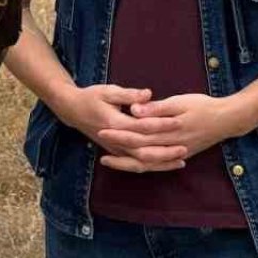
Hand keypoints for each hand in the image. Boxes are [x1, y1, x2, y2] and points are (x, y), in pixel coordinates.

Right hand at [51, 84, 170, 156]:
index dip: (161, 125)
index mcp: (114, 123)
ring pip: (140, 163)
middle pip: (143, 151)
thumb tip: (148, 94)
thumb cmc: (91, 97)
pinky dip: (151, 166)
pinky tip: (166, 164)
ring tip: (181, 160)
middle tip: (185, 147)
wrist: (72, 110)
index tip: (179, 121)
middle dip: (165, 151)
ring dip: (160, 163)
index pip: (142, 127)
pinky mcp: (116, 152)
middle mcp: (115, 141)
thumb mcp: (108, 90)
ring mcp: (115, 149)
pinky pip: (135, 165)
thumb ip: (129, 94)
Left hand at [96, 93, 241, 172]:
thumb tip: (135, 110)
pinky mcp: (179, 155)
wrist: (227, 120)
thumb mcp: (180, 102)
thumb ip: (157, 108)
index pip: (138, 134)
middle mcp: (170, 146)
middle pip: (138, 150)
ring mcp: (175, 154)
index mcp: (168, 131)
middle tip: (99, 143)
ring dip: (126, 162)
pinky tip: (130, 164)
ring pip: (146, 163)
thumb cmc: (203, 106)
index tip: (103, 129)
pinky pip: (156, 166)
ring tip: (107, 159)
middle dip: (117, 147)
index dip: (119, 133)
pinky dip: (142, 166)